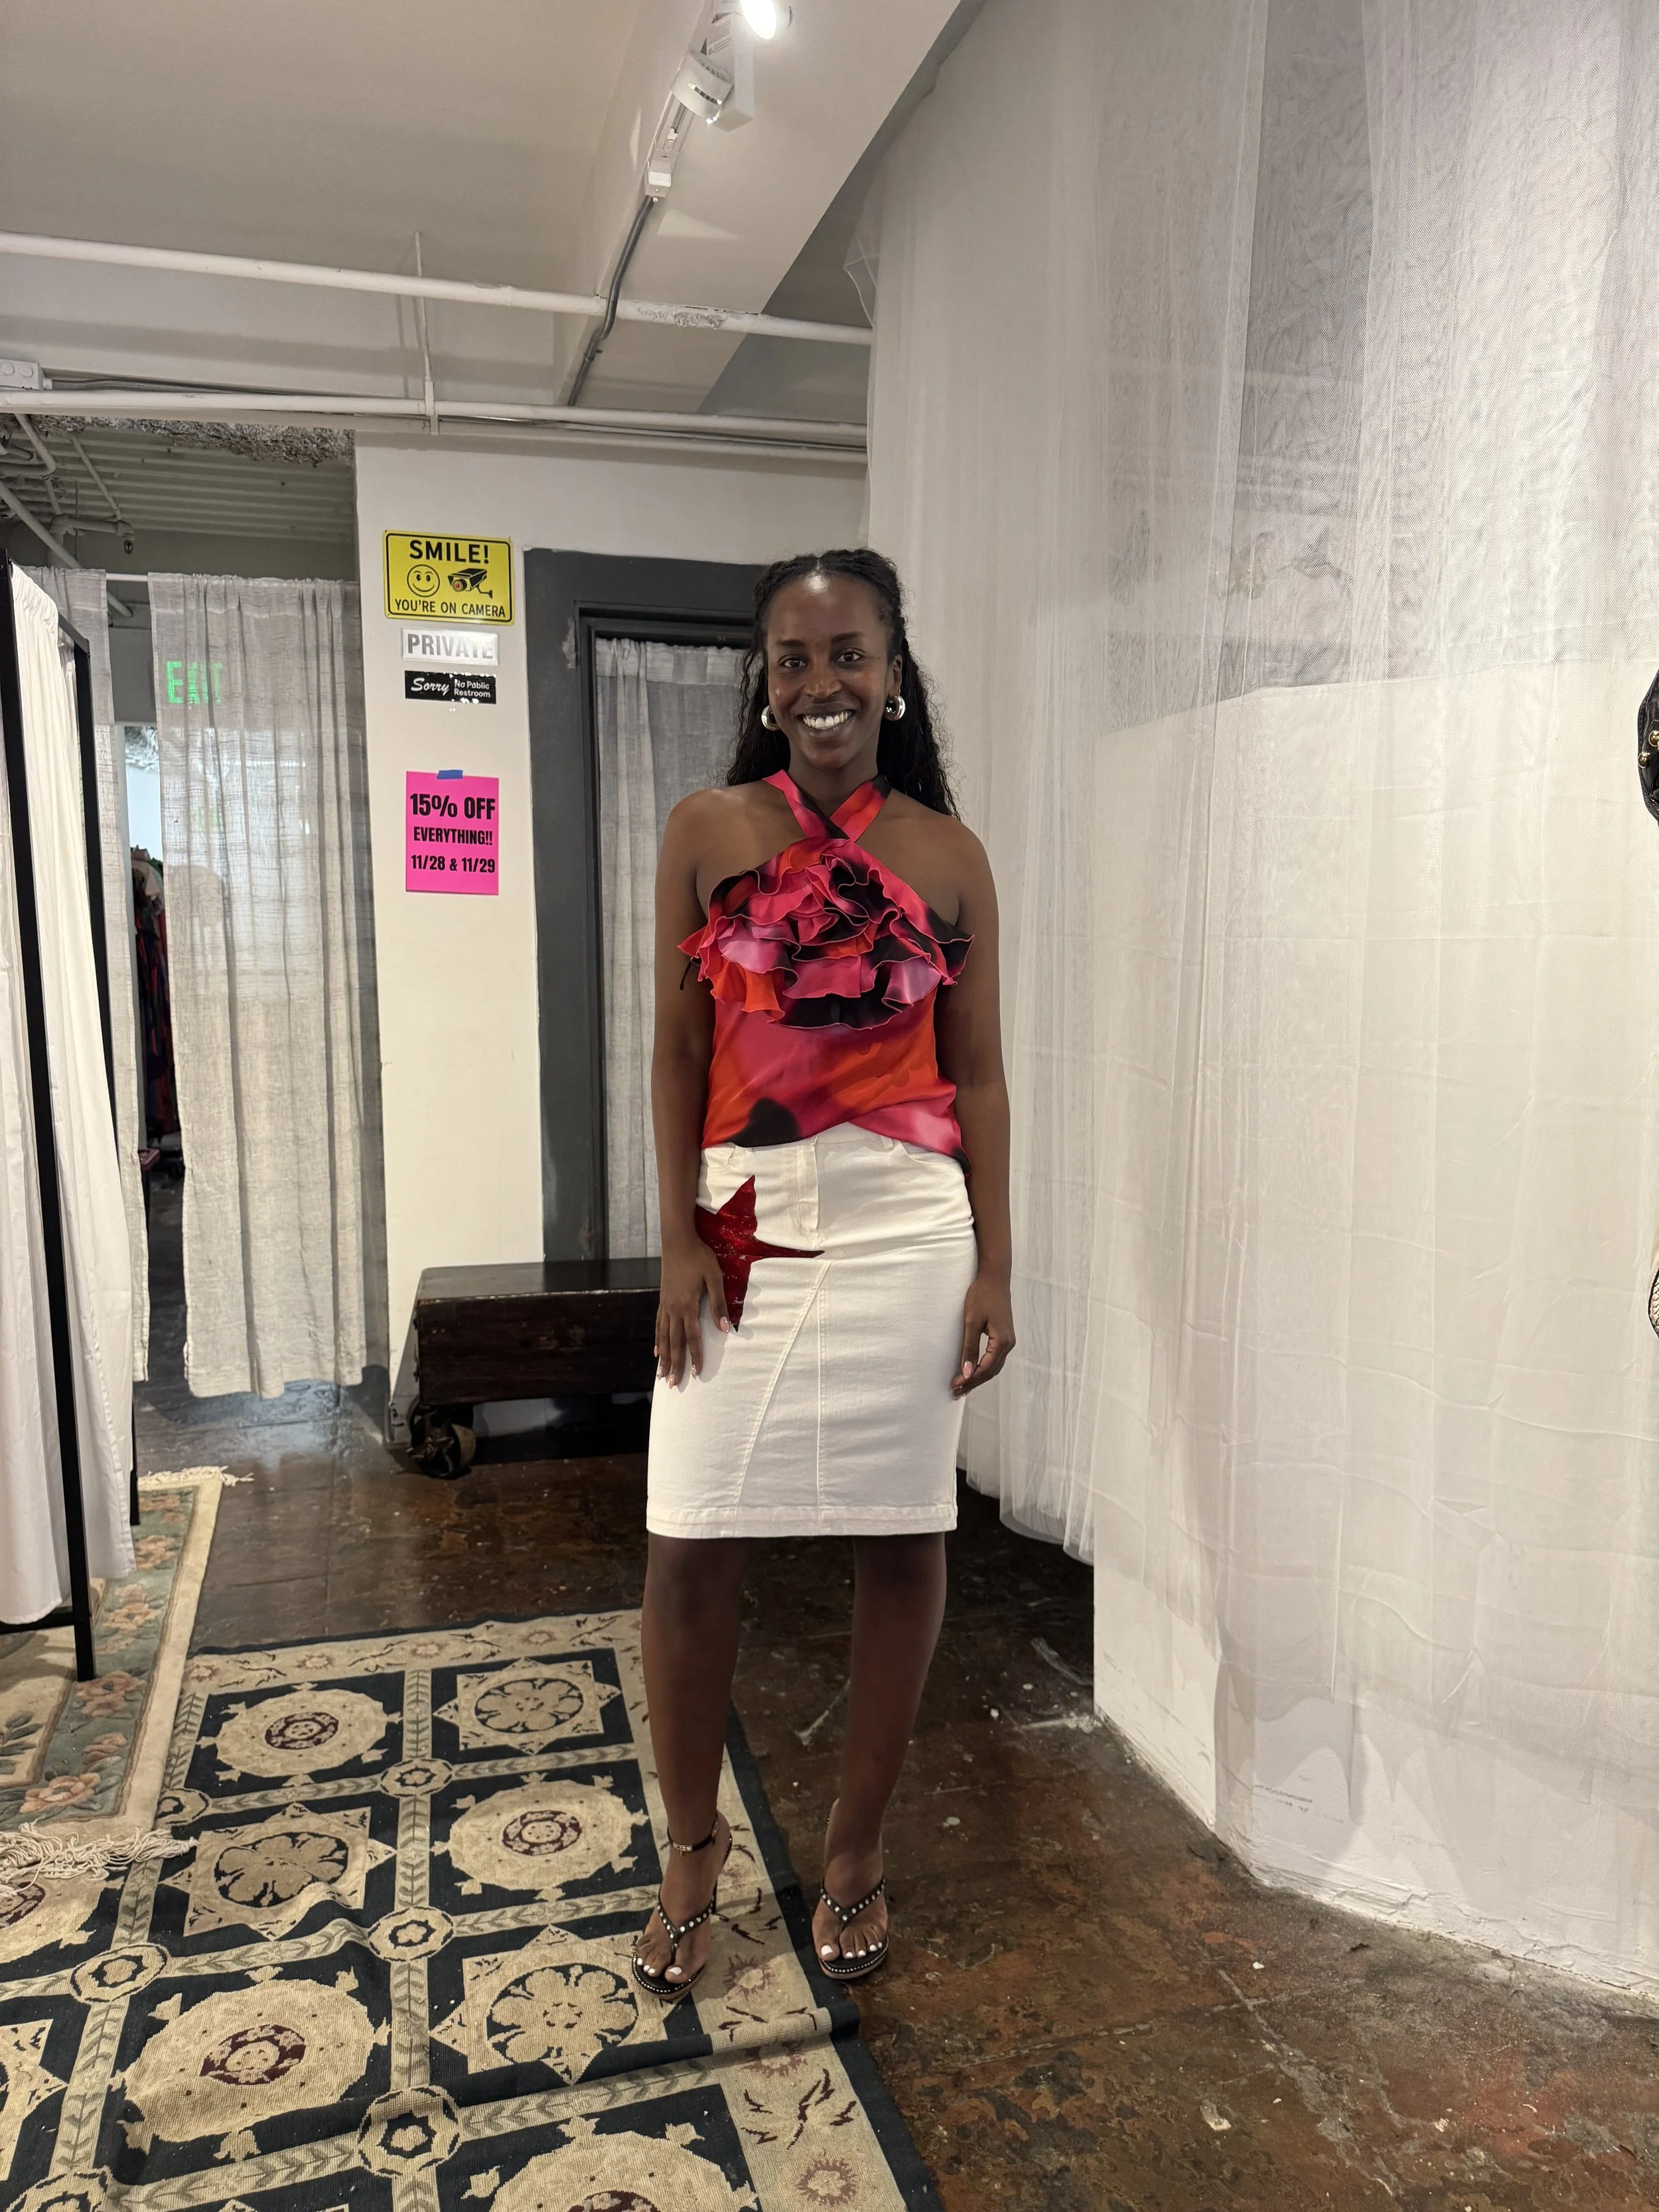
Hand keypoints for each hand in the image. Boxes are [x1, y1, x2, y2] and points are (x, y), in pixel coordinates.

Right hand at [656, 1238, 729, 1385]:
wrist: (677, 1240)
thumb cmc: (699, 1257)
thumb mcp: (714, 1277)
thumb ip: (718, 1304)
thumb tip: (724, 1328)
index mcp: (688, 1305)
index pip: (693, 1337)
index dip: (695, 1356)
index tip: (697, 1374)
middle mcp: (674, 1309)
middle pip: (674, 1343)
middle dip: (676, 1365)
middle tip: (674, 1385)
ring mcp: (666, 1305)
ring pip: (663, 1337)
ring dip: (664, 1358)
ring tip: (662, 1375)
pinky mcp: (663, 1300)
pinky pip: (658, 1325)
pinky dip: (657, 1340)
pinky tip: (656, 1351)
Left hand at [953, 1272, 1014, 1395]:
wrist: (994, 1278)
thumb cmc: (981, 1296)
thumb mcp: (971, 1322)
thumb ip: (969, 1348)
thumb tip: (966, 1372)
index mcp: (1002, 1341)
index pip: (985, 1369)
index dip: (969, 1380)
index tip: (954, 1386)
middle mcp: (1009, 1344)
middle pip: (991, 1371)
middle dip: (973, 1383)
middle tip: (955, 1392)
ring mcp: (1008, 1340)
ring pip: (994, 1367)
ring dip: (978, 1377)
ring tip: (962, 1386)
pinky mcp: (1004, 1336)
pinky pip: (995, 1359)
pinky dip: (984, 1368)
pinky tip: (973, 1371)